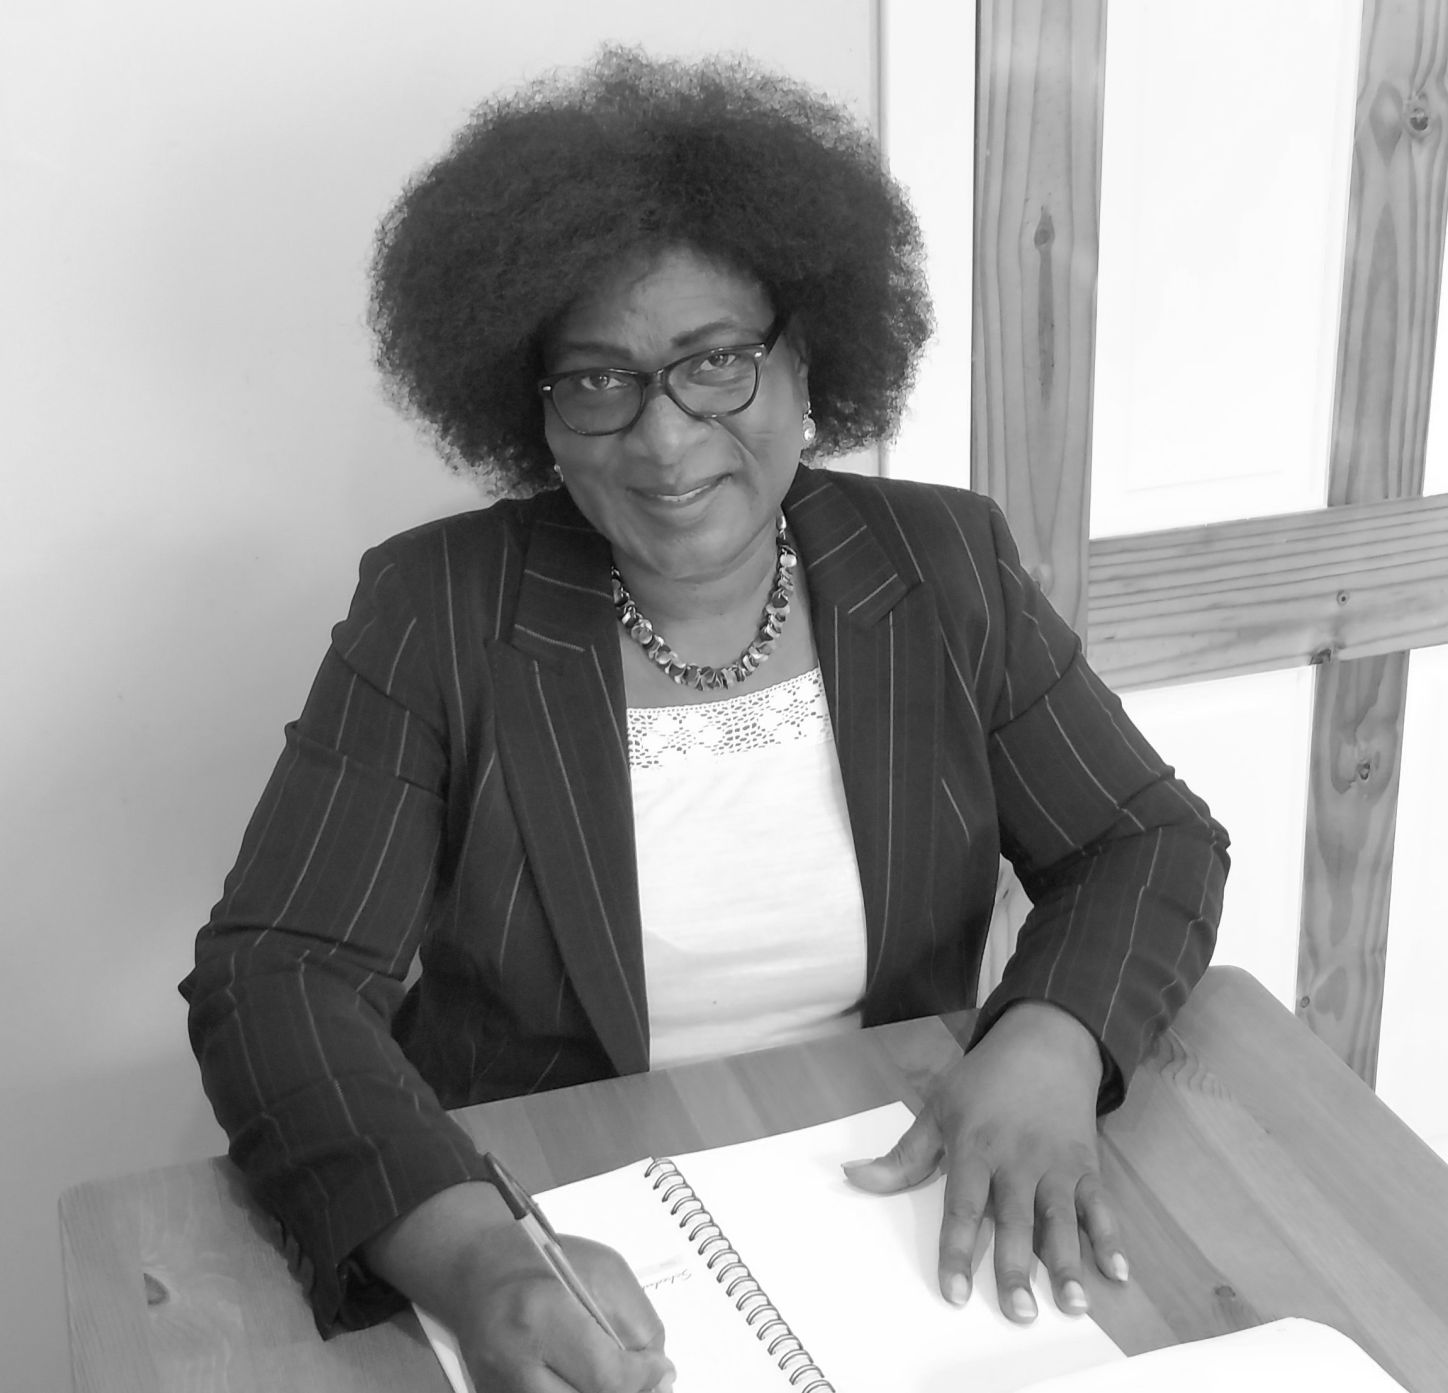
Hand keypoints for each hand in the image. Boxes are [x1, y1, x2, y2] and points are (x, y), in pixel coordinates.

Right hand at [452, 1224, 674, 1391]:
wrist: (475, 1271)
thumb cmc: (540, 1260)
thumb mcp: (603, 1270)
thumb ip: (636, 1321)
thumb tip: (659, 1375)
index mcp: (540, 1317)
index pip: (606, 1376)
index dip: (643, 1378)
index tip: (661, 1369)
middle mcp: (514, 1366)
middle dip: (625, 1392)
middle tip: (641, 1379)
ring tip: (613, 1378)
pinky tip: (583, 1379)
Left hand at [842, 1001, 1126, 1322]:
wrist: (1044, 1042)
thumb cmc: (983, 1081)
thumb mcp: (938, 1109)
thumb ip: (903, 1156)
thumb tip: (854, 1178)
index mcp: (975, 1148)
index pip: (963, 1207)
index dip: (957, 1250)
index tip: (955, 1294)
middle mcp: (1017, 1160)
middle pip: (1015, 1220)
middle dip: (1017, 1268)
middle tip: (1020, 1314)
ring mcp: (1055, 1164)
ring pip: (1061, 1219)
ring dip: (1068, 1262)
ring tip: (1073, 1305)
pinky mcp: (1086, 1165)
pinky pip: (1101, 1205)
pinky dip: (1111, 1238)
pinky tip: (1117, 1273)